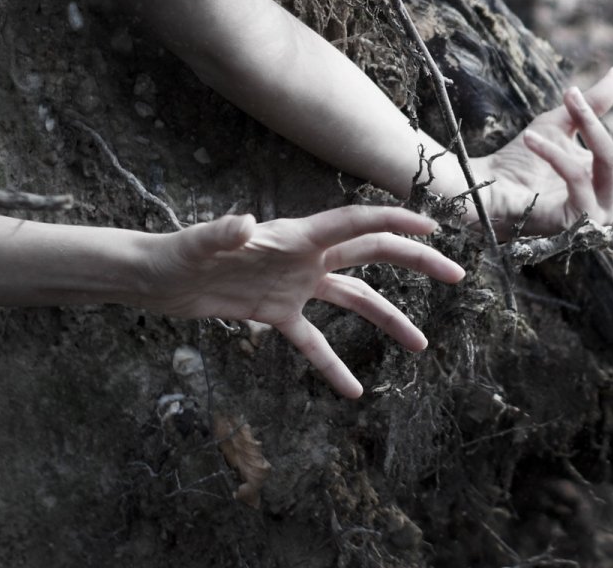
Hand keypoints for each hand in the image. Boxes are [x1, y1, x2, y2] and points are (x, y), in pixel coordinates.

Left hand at [135, 206, 463, 398]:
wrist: (157, 279)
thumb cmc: (177, 253)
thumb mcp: (199, 244)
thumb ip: (222, 233)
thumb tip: (243, 223)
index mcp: (297, 235)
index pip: (356, 224)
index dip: (396, 224)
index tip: (434, 230)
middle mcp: (305, 257)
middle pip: (372, 255)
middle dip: (415, 262)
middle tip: (455, 274)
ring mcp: (295, 286)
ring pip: (355, 300)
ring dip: (389, 319)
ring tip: (421, 346)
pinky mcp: (276, 313)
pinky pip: (313, 342)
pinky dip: (332, 365)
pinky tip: (354, 390)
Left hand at [471, 69, 612, 235]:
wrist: (480, 195)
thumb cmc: (517, 165)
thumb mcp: (557, 125)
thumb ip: (589, 106)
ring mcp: (597, 213)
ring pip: (608, 160)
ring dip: (589, 124)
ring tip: (570, 94)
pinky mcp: (574, 224)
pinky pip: (573, 180)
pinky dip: (555, 152)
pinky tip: (535, 135)